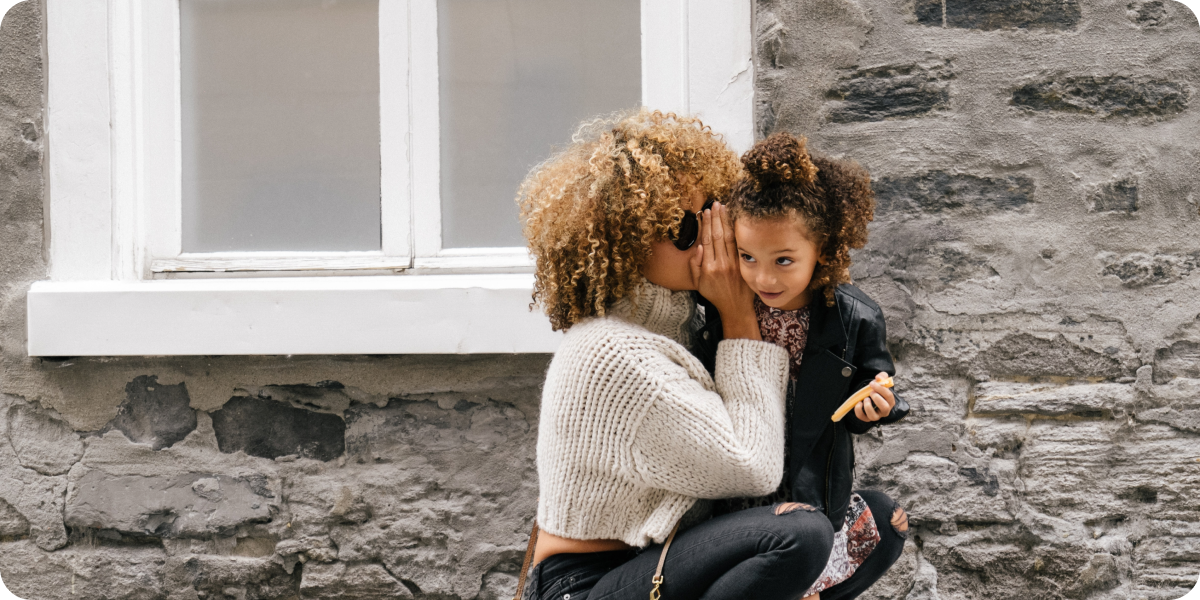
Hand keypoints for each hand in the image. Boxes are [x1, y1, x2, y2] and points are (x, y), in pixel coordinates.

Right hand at [691, 202, 758, 339]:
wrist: (735, 307)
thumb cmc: (715, 295)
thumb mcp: (698, 284)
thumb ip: (695, 265)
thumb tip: (699, 247)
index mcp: (708, 267)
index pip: (706, 240)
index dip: (705, 225)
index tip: (704, 213)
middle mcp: (721, 263)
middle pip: (717, 235)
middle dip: (716, 218)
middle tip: (715, 204)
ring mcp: (733, 263)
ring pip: (728, 237)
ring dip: (726, 220)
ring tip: (724, 207)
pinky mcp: (743, 264)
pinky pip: (739, 244)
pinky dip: (737, 231)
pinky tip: (735, 220)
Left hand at [853, 372, 895, 421]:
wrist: (871, 396)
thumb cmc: (878, 389)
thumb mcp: (881, 381)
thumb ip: (882, 376)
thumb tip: (878, 377)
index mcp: (890, 401)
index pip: (889, 396)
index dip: (881, 389)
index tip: (872, 383)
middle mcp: (885, 410)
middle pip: (885, 408)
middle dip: (877, 399)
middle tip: (871, 392)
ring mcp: (876, 415)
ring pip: (874, 416)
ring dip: (868, 406)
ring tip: (865, 398)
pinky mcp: (867, 418)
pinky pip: (862, 417)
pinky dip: (859, 410)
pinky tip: (858, 403)